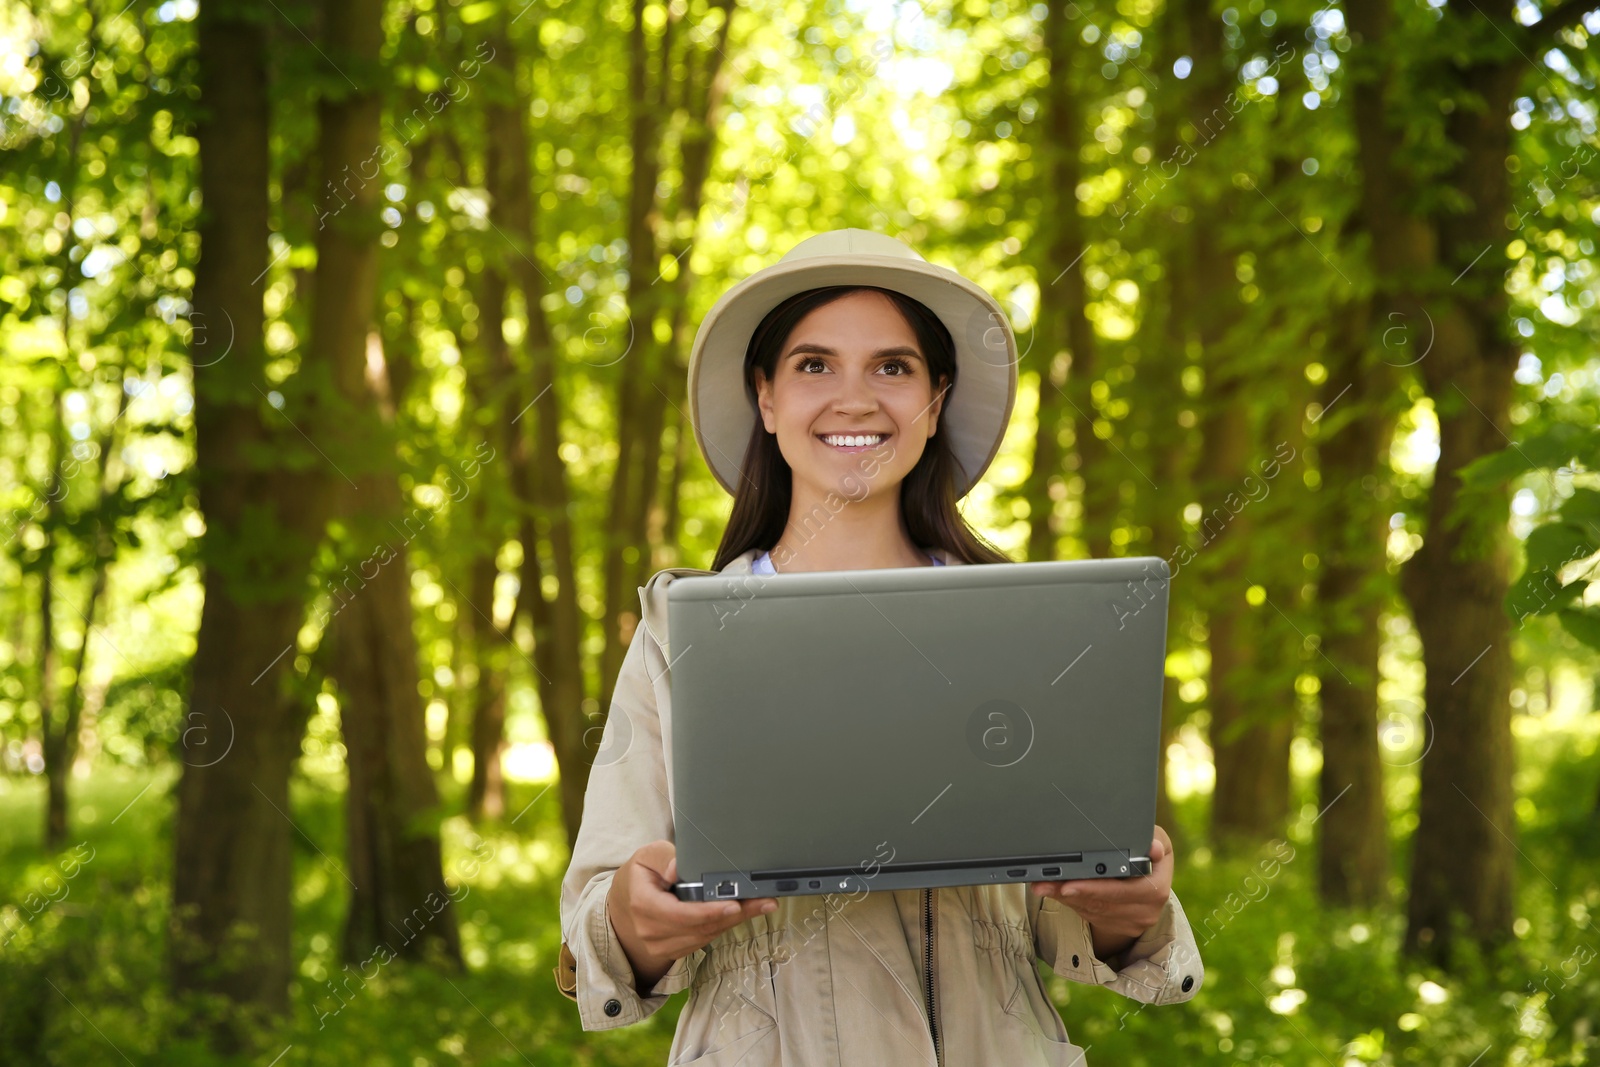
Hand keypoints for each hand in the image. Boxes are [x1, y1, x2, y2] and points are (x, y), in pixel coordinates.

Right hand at [607, 840, 775, 992]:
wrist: (623, 906)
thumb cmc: (639, 876)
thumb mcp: (646, 856)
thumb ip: (664, 857)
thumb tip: (680, 867)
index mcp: (642, 903)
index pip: (679, 914)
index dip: (709, 911)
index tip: (735, 904)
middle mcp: (651, 930)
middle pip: (699, 927)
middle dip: (734, 914)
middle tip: (763, 901)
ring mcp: (661, 945)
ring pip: (705, 936)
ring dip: (734, 921)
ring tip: (761, 904)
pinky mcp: (673, 951)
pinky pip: (703, 941)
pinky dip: (724, 926)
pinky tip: (742, 913)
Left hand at [1029, 826, 1173, 958]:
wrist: (1151, 880)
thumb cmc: (1148, 852)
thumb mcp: (1156, 840)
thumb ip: (1152, 840)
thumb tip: (1153, 848)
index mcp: (1157, 886)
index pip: (1125, 890)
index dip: (1097, 888)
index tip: (1071, 883)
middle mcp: (1148, 909)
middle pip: (1102, 903)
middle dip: (1071, 892)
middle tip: (1044, 884)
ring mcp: (1133, 922)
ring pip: (1092, 910)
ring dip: (1065, 897)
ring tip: (1042, 884)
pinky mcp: (1118, 927)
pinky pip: (1090, 915)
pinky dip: (1071, 902)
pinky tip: (1056, 891)